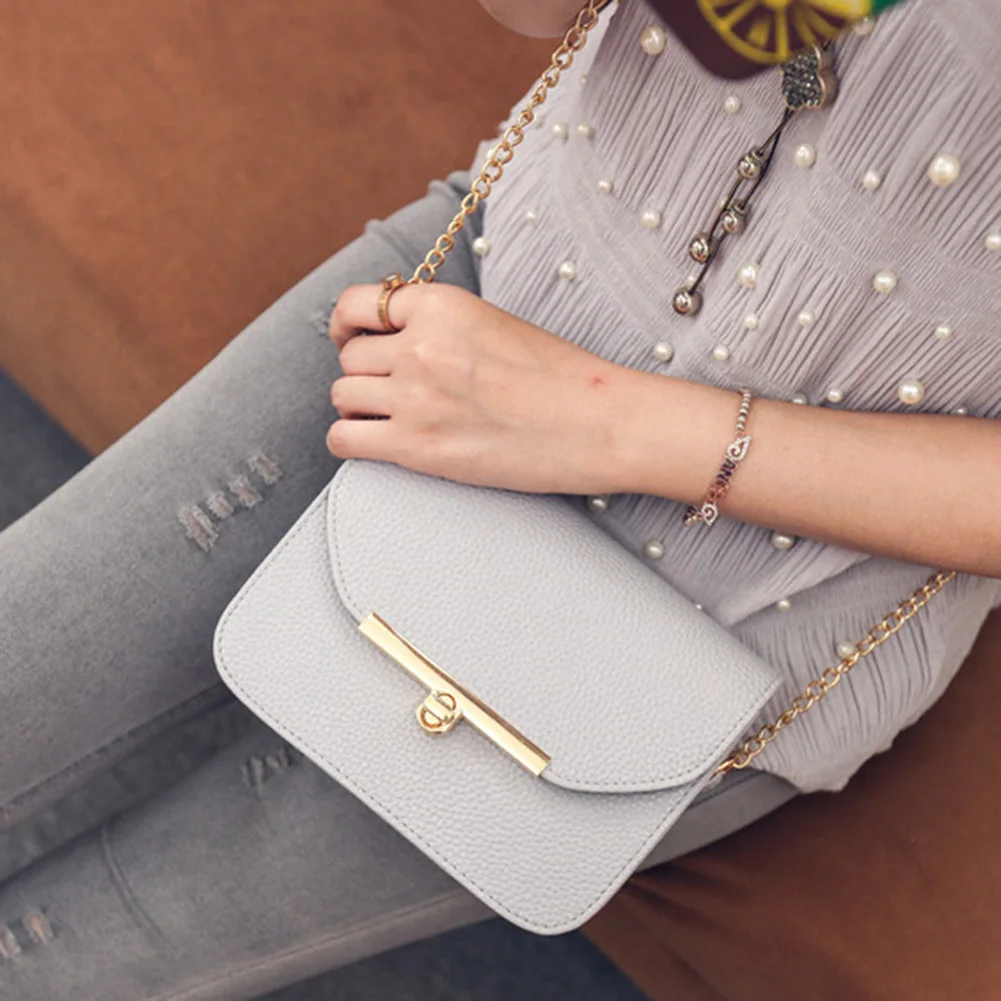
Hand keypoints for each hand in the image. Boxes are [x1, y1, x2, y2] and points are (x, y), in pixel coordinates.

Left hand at [327, 282, 628, 493]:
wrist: (595, 424)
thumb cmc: (560, 379)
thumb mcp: (493, 323)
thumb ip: (441, 325)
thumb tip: (396, 339)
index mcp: (441, 305)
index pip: (356, 305)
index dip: (349, 326)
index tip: (354, 340)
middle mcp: (419, 345)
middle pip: (349, 356)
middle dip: (364, 373)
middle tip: (390, 390)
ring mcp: (413, 395)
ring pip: (342, 395)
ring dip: (359, 407)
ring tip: (390, 418)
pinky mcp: (415, 445)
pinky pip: (342, 437)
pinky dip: (351, 440)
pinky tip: (377, 442)